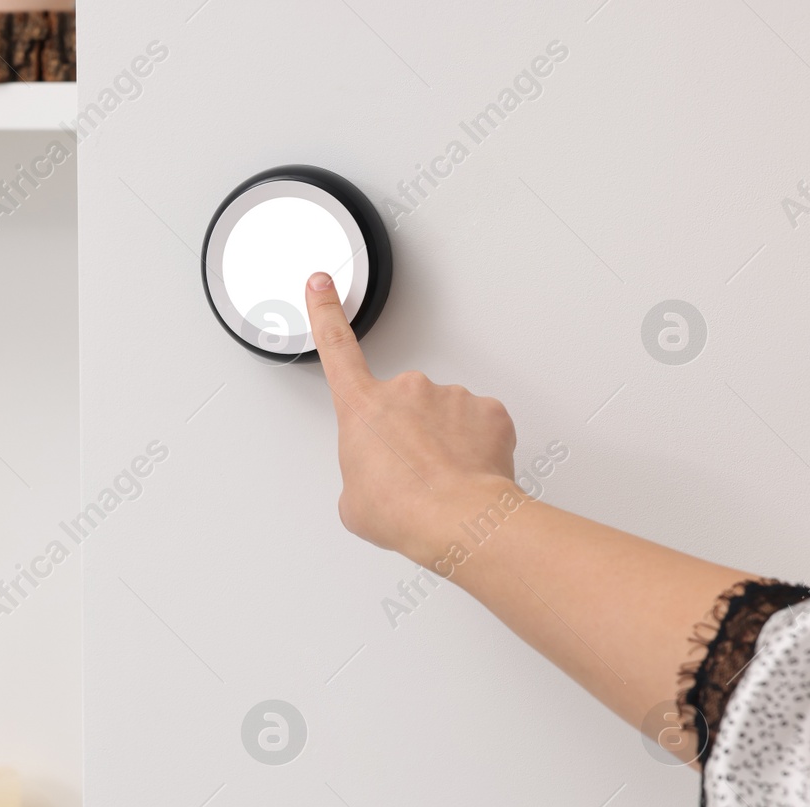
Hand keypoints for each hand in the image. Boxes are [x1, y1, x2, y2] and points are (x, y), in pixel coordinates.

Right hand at [304, 271, 518, 569]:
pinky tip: (469, 472)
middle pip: (401, 405)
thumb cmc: (404, 510)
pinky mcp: (487, 410)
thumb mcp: (353, 502)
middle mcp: (405, 391)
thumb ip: (360, 474)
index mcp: (362, 407)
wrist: (457, 519)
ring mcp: (449, 396)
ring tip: (440, 480)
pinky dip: (476, 446)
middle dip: (405, 433)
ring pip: (443, 416)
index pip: (336, 347)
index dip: (325, 312)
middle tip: (409, 472)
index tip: (322, 285)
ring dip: (443, 442)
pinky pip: (479, 424)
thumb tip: (378, 478)